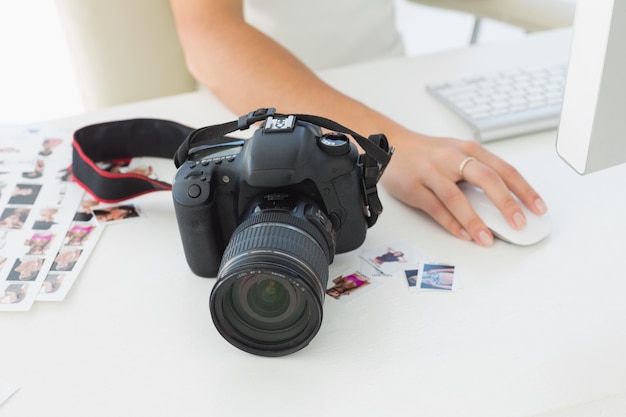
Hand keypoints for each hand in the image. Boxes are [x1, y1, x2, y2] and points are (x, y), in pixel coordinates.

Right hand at [381, 131, 547, 246]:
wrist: (389, 144)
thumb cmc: (426, 154)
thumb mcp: (456, 155)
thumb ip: (477, 174)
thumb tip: (503, 204)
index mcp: (468, 150)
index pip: (504, 170)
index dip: (524, 190)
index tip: (538, 208)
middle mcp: (452, 158)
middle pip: (485, 179)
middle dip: (506, 203)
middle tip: (519, 224)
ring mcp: (432, 172)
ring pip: (457, 197)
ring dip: (475, 221)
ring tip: (487, 238)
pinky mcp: (414, 187)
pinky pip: (434, 208)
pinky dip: (450, 223)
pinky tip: (463, 234)